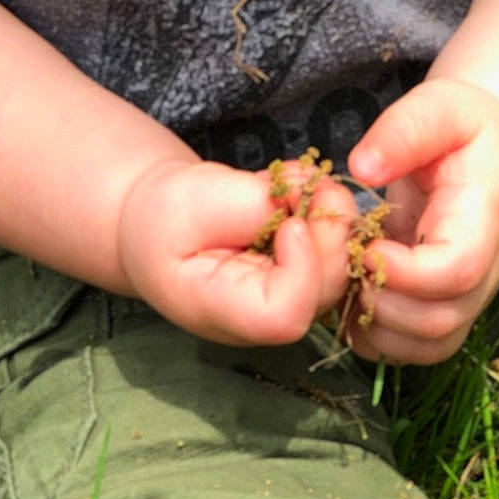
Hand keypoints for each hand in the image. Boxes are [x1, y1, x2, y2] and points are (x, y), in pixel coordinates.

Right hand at [116, 156, 356, 345]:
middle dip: (329, 228)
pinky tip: (294, 190)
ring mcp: (291, 299)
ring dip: (330, 213)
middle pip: (325, 288)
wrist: (157, 222)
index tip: (290, 222)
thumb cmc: (165, 217)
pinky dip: (326, 210)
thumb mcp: (194, 201)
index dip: (304, 268)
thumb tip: (309, 198)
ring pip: (340, 265)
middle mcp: (265, 316)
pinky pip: (336, 246)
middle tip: (310, 182)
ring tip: (293, 181)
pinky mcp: (305, 276)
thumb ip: (252, 205)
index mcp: (223, 312)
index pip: (287, 315)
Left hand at [344, 80, 498, 364]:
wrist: (496, 155)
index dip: (406, 271)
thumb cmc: (467, 128)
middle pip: (440, 322)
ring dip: (376, 326)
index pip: (457, 271)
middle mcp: (483, 272)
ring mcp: (466, 296)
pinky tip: (354, 296)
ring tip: (349, 277)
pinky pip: (415, 349)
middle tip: (348, 260)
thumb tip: (361, 169)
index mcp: (483, 220)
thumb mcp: (441, 105)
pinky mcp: (445, 307)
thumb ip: (404, 131)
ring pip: (428, 346)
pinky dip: (377, 338)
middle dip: (381, 302)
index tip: (366, 244)